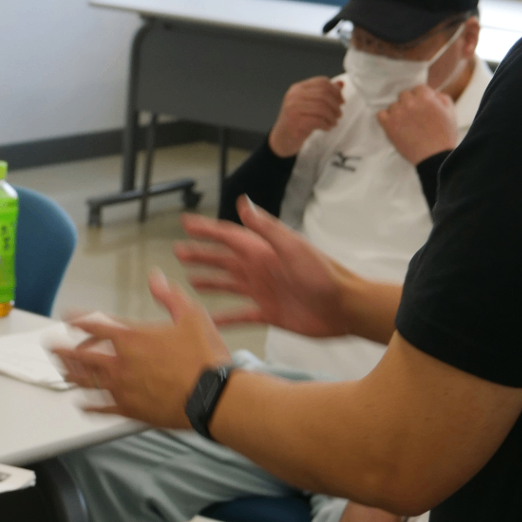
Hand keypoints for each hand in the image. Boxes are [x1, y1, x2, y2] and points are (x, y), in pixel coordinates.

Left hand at [54, 271, 230, 426]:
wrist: (212, 396)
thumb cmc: (205, 358)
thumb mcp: (192, 315)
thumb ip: (170, 295)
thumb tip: (156, 278)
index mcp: (133, 337)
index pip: (95, 325)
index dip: (77, 320)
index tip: (67, 318)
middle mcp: (121, 362)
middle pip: (82, 355)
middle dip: (63, 350)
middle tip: (50, 347)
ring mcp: (123, 388)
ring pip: (86, 381)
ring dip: (71, 374)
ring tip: (61, 371)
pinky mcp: (130, 409)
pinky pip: (101, 408)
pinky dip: (88, 406)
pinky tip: (81, 405)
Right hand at [174, 198, 348, 337]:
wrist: (343, 306)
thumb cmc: (321, 273)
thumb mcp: (292, 246)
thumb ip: (266, 228)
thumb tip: (243, 203)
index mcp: (262, 250)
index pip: (228, 236)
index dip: (206, 230)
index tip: (185, 223)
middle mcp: (259, 268)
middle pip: (222, 259)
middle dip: (200, 254)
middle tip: (178, 251)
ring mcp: (262, 291)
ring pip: (228, 284)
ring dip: (209, 280)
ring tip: (189, 279)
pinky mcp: (268, 313)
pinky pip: (240, 315)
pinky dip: (224, 316)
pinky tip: (209, 318)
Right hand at [269, 77, 344, 156]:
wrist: (283, 138)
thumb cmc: (298, 120)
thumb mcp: (311, 104)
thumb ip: (325, 94)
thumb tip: (341, 84)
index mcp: (298, 88)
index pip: (321, 82)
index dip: (335, 91)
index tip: (341, 100)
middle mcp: (294, 95)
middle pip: (323, 94)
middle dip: (335, 105)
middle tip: (339, 114)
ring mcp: (293, 108)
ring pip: (322, 107)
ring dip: (332, 116)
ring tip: (334, 122)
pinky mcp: (295, 122)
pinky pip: (317, 121)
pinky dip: (326, 124)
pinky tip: (327, 127)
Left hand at [376, 84, 457, 164]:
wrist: (435, 157)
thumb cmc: (444, 136)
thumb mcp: (450, 113)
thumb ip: (442, 98)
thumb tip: (432, 93)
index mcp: (426, 97)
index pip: (418, 88)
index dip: (421, 98)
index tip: (422, 108)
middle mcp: (410, 102)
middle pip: (404, 95)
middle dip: (409, 104)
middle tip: (415, 117)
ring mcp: (398, 113)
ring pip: (393, 105)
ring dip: (398, 112)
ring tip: (407, 125)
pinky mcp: (389, 125)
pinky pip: (381, 114)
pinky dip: (386, 118)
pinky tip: (394, 125)